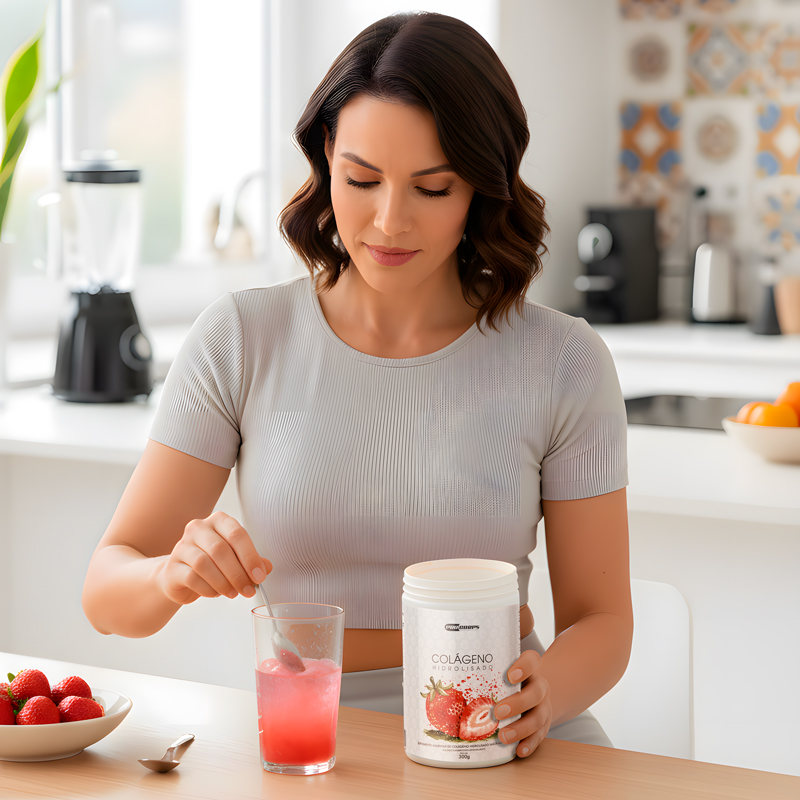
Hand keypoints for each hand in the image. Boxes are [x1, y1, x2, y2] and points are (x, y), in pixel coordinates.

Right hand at [157, 511, 271, 605]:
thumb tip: (266, 567)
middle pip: (220, 549)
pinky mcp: (172, 566)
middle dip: (238, 573)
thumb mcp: (235, 558)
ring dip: (223, 583)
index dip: (250, 556)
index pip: (237, 534)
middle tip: (248, 590)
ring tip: (233, 593)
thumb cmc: (213, 564)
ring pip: (205, 564)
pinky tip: (215, 593)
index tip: (259, 576)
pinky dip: (208, 589)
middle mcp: (198, 528)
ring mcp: (182, 546)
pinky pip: (192, 578)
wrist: (180, 575)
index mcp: (218, 521)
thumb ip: (252, 561)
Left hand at [493, 650, 551, 757]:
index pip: (532, 660)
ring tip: (503, 736)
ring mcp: (543, 707)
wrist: (535, 696)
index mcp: (529, 670)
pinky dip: (529, 744)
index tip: (510, 675)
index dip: (524, 667)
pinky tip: (518, 750)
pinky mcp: (543, 726)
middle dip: (518, 703)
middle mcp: (539, 687)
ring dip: (521, 728)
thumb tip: (447, 671)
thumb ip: (485, 672)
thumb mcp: (502, 673)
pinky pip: (540, 736)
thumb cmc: (509, 683)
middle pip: (536, 692)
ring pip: (539, 717)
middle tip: (498, 712)